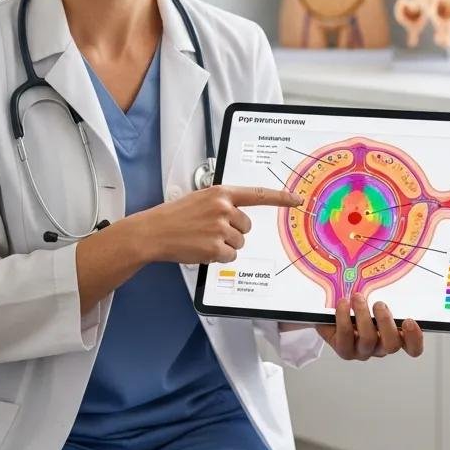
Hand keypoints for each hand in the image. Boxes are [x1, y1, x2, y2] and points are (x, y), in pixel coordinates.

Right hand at [134, 185, 300, 264]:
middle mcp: (223, 208)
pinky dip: (219, 257)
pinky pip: (230, 256)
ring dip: (225, 245)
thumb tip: (239, 214)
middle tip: (211, 231)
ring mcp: (219, 228)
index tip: (296, 200)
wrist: (153, 231)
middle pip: (246, 226)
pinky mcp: (214, 248)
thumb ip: (222, 202)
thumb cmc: (175, 215)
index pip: (258, 194)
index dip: (280, 197)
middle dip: (233, 232)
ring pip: (239, 243)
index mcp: (221, 193)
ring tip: (203, 239)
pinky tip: (202, 250)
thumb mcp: (200, 199)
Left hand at [316, 294, 423, 359]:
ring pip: (368, 340)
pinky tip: (343, 303)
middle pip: (392, 345)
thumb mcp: (375, 299)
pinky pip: (345, 337)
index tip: (409, 321)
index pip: (413, 348)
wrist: (333, 316)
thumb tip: (397, 268)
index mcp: (394, 337)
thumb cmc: (359, 306)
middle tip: (379, 304)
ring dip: (363, 314)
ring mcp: (362, 351)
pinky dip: (344, 317)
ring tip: (357, 297)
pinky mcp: (344, 350)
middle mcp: (380, 347)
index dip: (414, 338)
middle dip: (386, 322)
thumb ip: (387, 292)